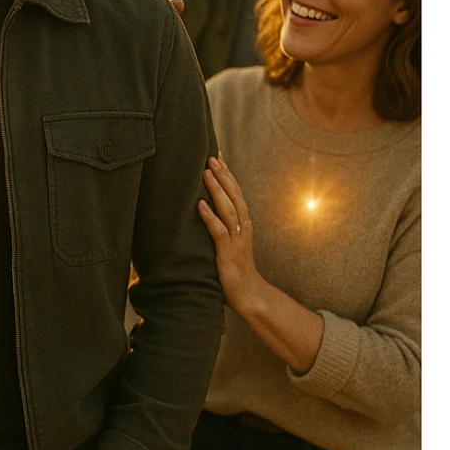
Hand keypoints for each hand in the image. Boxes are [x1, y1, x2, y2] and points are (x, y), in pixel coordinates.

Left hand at [197, 154, 261, 312]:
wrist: (249, 295)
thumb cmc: (235, 269)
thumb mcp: (228, 243)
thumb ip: (221, 226)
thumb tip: (203, 209)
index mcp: (243, 224)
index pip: (236, 193)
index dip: (227, 174)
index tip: (218, 155)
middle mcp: (242, 228)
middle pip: (235, 196)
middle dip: (223, 175)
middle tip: (211, 156)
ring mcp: (236, 241)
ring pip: (229, 210)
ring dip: (217, 190)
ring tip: (205, 172)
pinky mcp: (227, 254)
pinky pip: (219, 232)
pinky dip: (209, 217)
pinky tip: (199, 205)